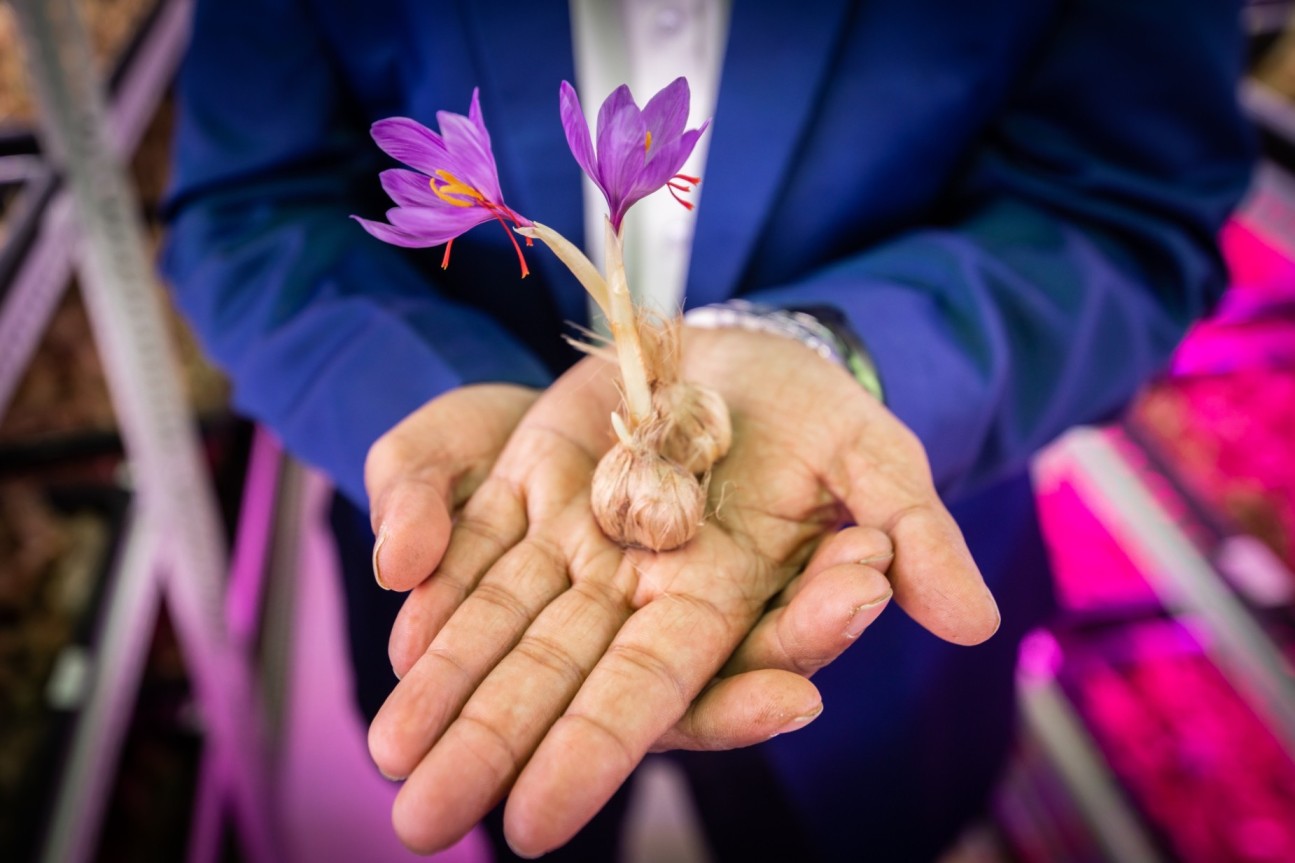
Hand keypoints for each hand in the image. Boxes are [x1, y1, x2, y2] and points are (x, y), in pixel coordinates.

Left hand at [365, 328, 998, 855]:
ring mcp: (577, 539)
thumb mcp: (869, 454)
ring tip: (388, 750)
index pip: (652, 689)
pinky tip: (398, 622)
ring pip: (503, 623)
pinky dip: (438, 587)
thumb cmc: (811, 409)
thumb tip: (974, 623)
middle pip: (555, 677)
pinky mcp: (534, 487)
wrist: (739, 344)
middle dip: (490, 745)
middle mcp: (635, 586)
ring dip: (445, 685)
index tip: (535, 825)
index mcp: (715, 595)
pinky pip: (480, 545)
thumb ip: (912, 528)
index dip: (594, 750)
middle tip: (422, 823)